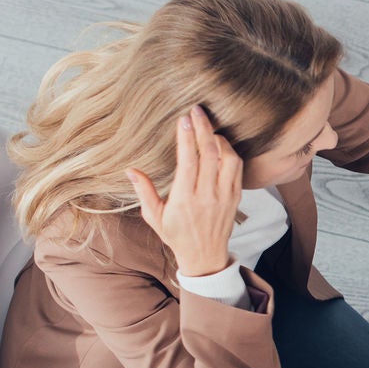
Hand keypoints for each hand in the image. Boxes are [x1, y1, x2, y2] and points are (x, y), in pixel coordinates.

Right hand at [126, 107, 242, 277]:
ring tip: (209, 130)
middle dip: (204, 128)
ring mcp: (224, 196)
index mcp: (185, 200)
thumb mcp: (154, 217)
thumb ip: (144, 192)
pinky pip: (238, 169)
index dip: (186, 137)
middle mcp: (207, 196)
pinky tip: (220, 145)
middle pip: (209, 154)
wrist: (205, 257)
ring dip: (220, 140)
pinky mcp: (236, 197)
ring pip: (229, 159)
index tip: (183, 118)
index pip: (188, 162)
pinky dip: (230, 153)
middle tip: (197, 110)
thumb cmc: (176, 235)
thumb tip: (130, 170)